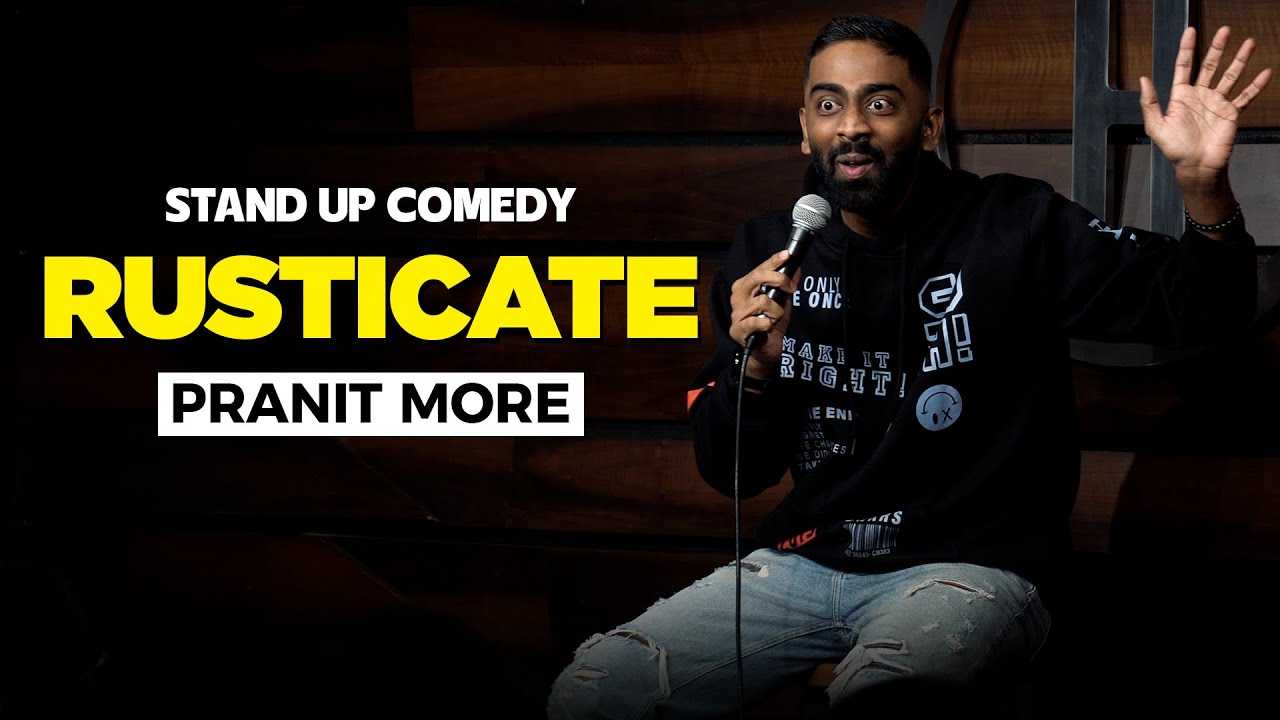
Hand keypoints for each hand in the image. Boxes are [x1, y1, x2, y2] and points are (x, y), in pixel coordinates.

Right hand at [729, 250, 798, 379]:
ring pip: (763, 301)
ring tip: (775, 318)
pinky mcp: (738, 330)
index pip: (759, 269)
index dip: (773, 261)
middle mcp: (738, 297)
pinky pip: (759, 321)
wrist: (766, 350)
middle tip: (789, 289)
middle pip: (757, 277)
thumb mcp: (783, 301)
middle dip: (778, 279)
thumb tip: (796, 268)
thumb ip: (787, 285)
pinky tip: (768, 327)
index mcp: (745, 287)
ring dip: (776, 311)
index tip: (786, 255)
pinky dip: (768, 324)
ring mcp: (736, 313)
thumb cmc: (771, 323)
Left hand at [1139, 26, 1271, 180]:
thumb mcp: (1156, 126)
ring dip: (1240, 60)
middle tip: (1225, 30)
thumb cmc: (1175, 149)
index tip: (1191, 31)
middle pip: (1210, 66)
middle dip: (1217, 47)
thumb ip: (1150, 103)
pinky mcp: (1231, 113)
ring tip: (1249, 43)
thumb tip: (1143, 79)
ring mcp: (1217, 103)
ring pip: (1230, 76)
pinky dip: (1255, 85)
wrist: (1196, 167)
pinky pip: (1245, 96)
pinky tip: (1265, 73)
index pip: (1184, 66)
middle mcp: (1200, 96)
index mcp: (1181, 96)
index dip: (1186, 48)